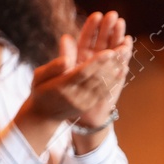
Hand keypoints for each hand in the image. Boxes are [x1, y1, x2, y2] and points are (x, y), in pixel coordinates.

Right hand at [16, 14, 131, 152]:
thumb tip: (66, 58)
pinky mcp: (90, 104)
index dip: (97, 63)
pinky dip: (115, 79)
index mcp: (61, 86)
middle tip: (123, 47)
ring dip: (116, 69)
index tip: (109, 51)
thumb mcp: (39, 77)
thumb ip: (53, 67)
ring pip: (104, 84)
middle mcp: (75, 95)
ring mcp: (84, 102)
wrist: (44, 115)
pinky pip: (105, 90)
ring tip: (125, 54)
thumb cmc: (41, 91)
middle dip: (112, 62)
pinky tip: (122, 68)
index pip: (82, 73)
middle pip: (97, 78)